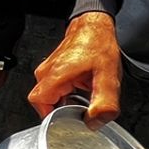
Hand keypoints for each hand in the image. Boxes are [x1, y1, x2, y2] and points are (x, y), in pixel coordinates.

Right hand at [28, 12, 121, 129]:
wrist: (94, 25)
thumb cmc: (98, 45)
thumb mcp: (109, 78)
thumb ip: (104, 104)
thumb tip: (94, 123)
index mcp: (55, 75)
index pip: (39, 104)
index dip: (53, 118)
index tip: (69, 121)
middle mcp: (46, 72)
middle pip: (44, 103)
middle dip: (62, 112)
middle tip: (81, 110)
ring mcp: (47, 70)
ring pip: (49, 96)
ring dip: (65, 103)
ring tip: (83, 97)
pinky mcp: (52, 69)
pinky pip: (53, 89)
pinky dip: (66, 95)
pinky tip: (81, 90)